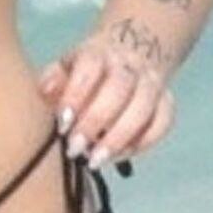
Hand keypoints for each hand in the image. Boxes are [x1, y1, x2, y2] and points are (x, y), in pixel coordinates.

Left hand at [35, 32, 176, 172]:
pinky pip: (162, 123)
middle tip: (75, 149)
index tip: (62, 124)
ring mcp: (151, 82)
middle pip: (119, 89)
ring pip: (144, 108)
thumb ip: (53, 79)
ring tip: (96, 160)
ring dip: (119, 138)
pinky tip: (119, 156)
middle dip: (96, 121)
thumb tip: (45, 92)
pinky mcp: (167, 101)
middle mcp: (129, 65)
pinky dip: (142, 143)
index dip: (76, 95)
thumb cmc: (87, 69)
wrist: (131, 51)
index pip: (90, 67)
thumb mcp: (65, 67)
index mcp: (98, 53)